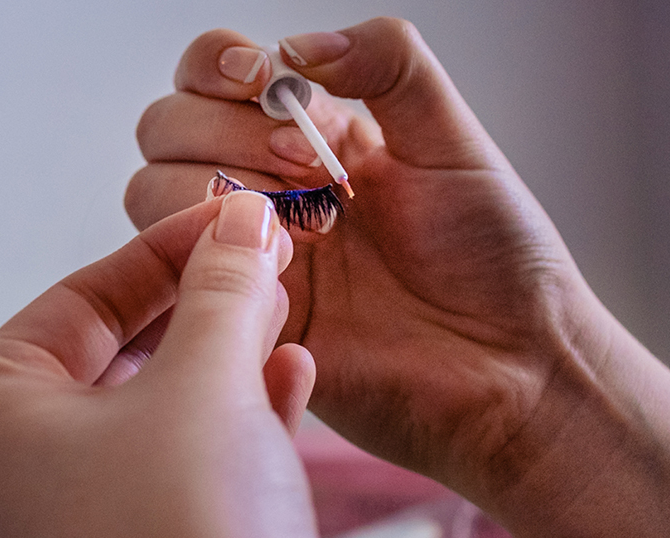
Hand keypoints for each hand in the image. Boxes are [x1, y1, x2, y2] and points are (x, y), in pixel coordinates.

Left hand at [0, 192, 350, 537]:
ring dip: (228, 359)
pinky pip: (182, 468)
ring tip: (282, 317)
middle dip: (205, 305)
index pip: (79, 296)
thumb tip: (240, 227)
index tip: (230, 217)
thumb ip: (225, 291)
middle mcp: (15, 481)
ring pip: (159, 410)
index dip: (169, 246)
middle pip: (119, 351)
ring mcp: (76, 530)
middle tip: (263, 263)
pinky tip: (290, 387)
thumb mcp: (208, 386)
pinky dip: (235, 423)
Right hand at [126, 18, 601, 500]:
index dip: (220, 66)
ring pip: (155, 198)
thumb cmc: (498, 257)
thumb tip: (299, 44)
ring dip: (216, 192)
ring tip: (309, 227)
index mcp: (316, 139)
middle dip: (226, 132)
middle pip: (169, 129)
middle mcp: (273, 192)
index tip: (264, 82)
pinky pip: (177, 283)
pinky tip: (288, 272)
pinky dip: (207, 260)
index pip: (216, 76)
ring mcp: (253, 258)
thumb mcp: (453, 137)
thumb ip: (388, 63)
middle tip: (308, 164)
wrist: (515, 363)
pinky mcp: (246, 323)